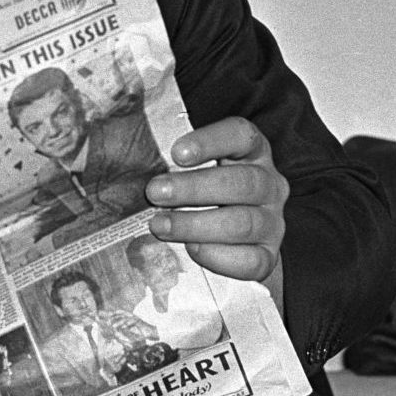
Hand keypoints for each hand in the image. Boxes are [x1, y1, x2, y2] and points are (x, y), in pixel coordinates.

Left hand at [144, 117, 286, 289]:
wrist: (228, 243)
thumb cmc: (198, 195)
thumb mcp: (187, 169)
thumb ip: (166, 162)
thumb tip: (122, 159)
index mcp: (251, 153)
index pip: (241, 135)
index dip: (210, 141)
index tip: (176, 153)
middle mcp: (269, 184)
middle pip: (241, 182)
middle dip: (193, 188)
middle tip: (155, 193)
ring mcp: (272, 221)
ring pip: (243, 222)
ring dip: (196, 224)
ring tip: (160, 226)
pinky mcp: (267, 255)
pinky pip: (250, 260)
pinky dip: (217, 256)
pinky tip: (192, 250)